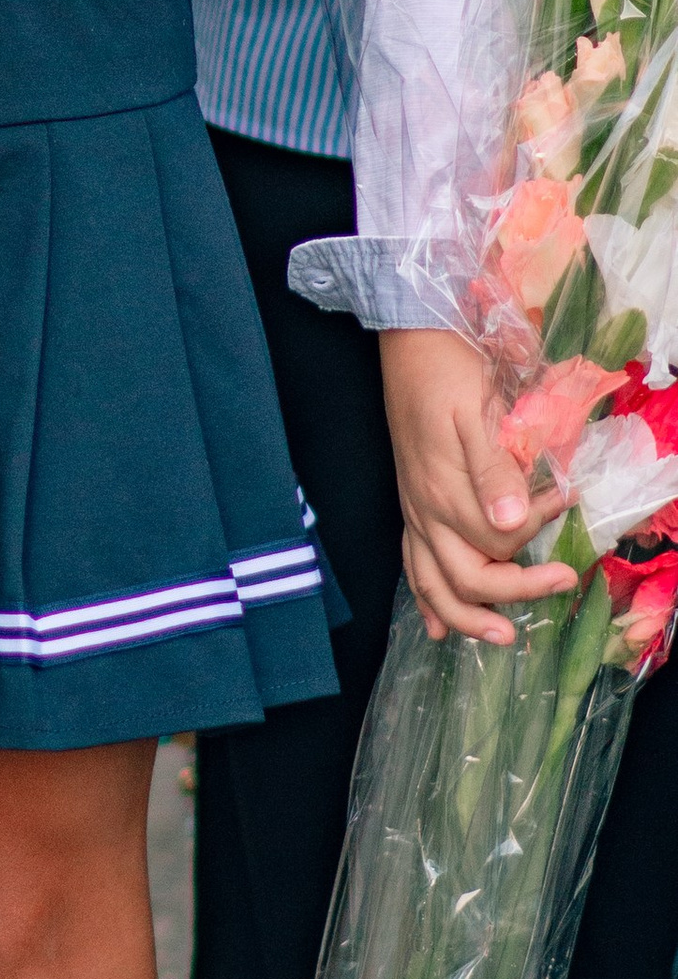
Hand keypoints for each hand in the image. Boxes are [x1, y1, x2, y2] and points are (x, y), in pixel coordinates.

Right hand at [381, 325, 577, 645]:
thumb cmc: (447, 371)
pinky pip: (411, 564)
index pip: (497, 542)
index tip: (568, 505)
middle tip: (562, 583)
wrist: (409, 341)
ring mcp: (413, 510)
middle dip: (514, 593)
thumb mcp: (477, 412)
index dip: (538, 537)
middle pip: (466, 576)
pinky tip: (438, 624)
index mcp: (445, 489)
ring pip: (431, 583)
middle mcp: (425, 509)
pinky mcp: (409, 504)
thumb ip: (495, 470)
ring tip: (500, 636)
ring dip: (466, 617)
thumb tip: (515, 523)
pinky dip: (425, 600)